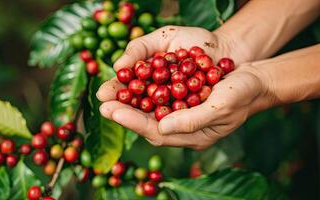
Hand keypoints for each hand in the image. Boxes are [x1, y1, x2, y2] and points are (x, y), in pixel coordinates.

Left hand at [97, 26, 268, 149]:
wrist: (254, 80)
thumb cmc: (242, 93)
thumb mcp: (221, 105)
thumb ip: (192, 120)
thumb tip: (161, 127)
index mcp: (194, 136)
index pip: (157, 132)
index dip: (134, 122)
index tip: (113, 111)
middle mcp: (184, 129)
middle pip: (148, 124)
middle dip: (124, 114)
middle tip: (103, 104)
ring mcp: (182, 116)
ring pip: (149, 112)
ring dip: (129, 103)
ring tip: (109, 95)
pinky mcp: (182, 102)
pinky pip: (157, 100)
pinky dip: (142, 93)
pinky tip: (129, 84)